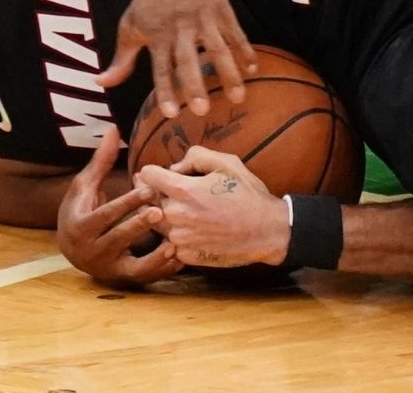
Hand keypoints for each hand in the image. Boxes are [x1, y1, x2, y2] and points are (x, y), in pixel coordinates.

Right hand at [56, 126, 184, 286]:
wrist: (72, 246)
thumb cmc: (82, 208)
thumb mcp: (86, 185)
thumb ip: (102, 160)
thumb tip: (114, 129)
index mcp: (79, 227)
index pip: (104, 215)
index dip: (126, 203)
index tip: (148, 189)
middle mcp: (90, 253)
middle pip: (117, 240)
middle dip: (138, 226)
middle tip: (161, 211)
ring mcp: (107, 268)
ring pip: (132, 265)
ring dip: (154, 256)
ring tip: (174, 242)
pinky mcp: (123, 278)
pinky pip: (145, 276)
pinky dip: (162, 269)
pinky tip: (180, 256)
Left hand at [95, 0, 256, 118]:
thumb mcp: (130, 24)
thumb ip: (121, 58)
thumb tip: (101, 83)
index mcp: (157, 32)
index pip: (159, 66)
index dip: (165, 89)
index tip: (171, 113)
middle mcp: (181, 27)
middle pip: (189, 60)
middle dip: (195, 85)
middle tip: (203, 111)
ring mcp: (205, 18)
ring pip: (218, 48)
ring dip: (229, 73)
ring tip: (238, 97)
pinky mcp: (223, 10)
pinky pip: (237, 33)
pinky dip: (246, 51)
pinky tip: (253, 70)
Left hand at [135, 146, 289, 267]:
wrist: (266, 231)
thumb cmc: (247, 195)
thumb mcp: (227, 163)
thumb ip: (195, 156)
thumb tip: (174, 166)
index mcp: (183, 191)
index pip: (146, 176)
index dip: (153, 172)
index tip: (161, 175)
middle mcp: (175, 216)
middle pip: (146, 201)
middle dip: (156, 194)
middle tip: (173, 192)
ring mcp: (179, 239)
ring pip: (155, 223)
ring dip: (164, 215)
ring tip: (186, 211)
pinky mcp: (185, 255)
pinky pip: (169, 241)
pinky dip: (176, 235)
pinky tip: (195, 229)